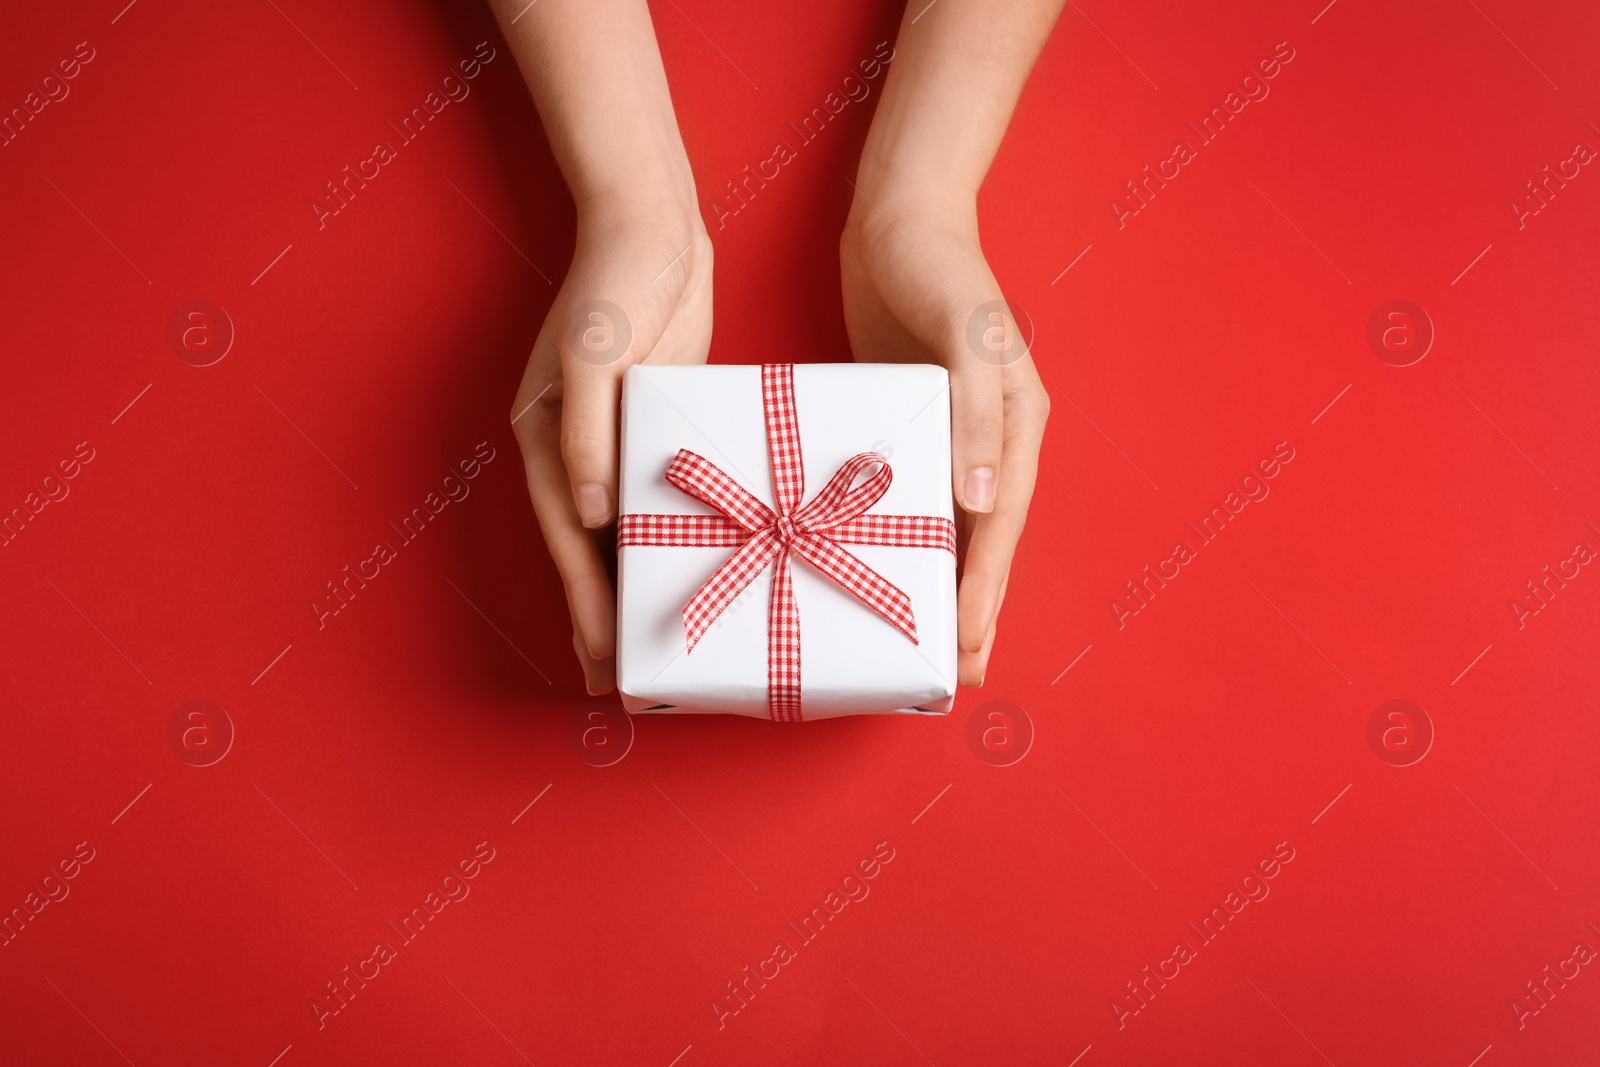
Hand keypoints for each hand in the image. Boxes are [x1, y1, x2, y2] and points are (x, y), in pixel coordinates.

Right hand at [511, 196, 712, 693]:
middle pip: (586, 552)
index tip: (603, 660)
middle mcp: (571, 448)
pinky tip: (682, 573)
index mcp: (547, 436)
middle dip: (602, 618)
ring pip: (617, 535)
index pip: (568, 540)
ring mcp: (609, 440)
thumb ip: (589, 429)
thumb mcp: (599, 349)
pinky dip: (661, 543)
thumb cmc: (621, 279)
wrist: (653, 224)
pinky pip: (650, 502)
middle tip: (623, 686)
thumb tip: (588, 511)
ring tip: (650, 651)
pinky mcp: (647, 427)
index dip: (586, 603)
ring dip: (630, 590)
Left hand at [840, 185, 1047, 687]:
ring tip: (929, 649)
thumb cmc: (936, 268)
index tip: (965, 643)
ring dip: (941, 587)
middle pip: (984, 540)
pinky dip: (908, 542)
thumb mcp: (963, 332)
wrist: (897, 218)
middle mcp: (990, 438)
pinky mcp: (908, 426)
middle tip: (953, 676)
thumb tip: (984, 501)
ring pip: (952, 529)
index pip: (1002, 523)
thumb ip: (975, 414)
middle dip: (972, 608)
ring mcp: (950, 436)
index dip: (984, 586)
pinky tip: (888, 575)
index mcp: (1017, 421)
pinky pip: (911, 498)